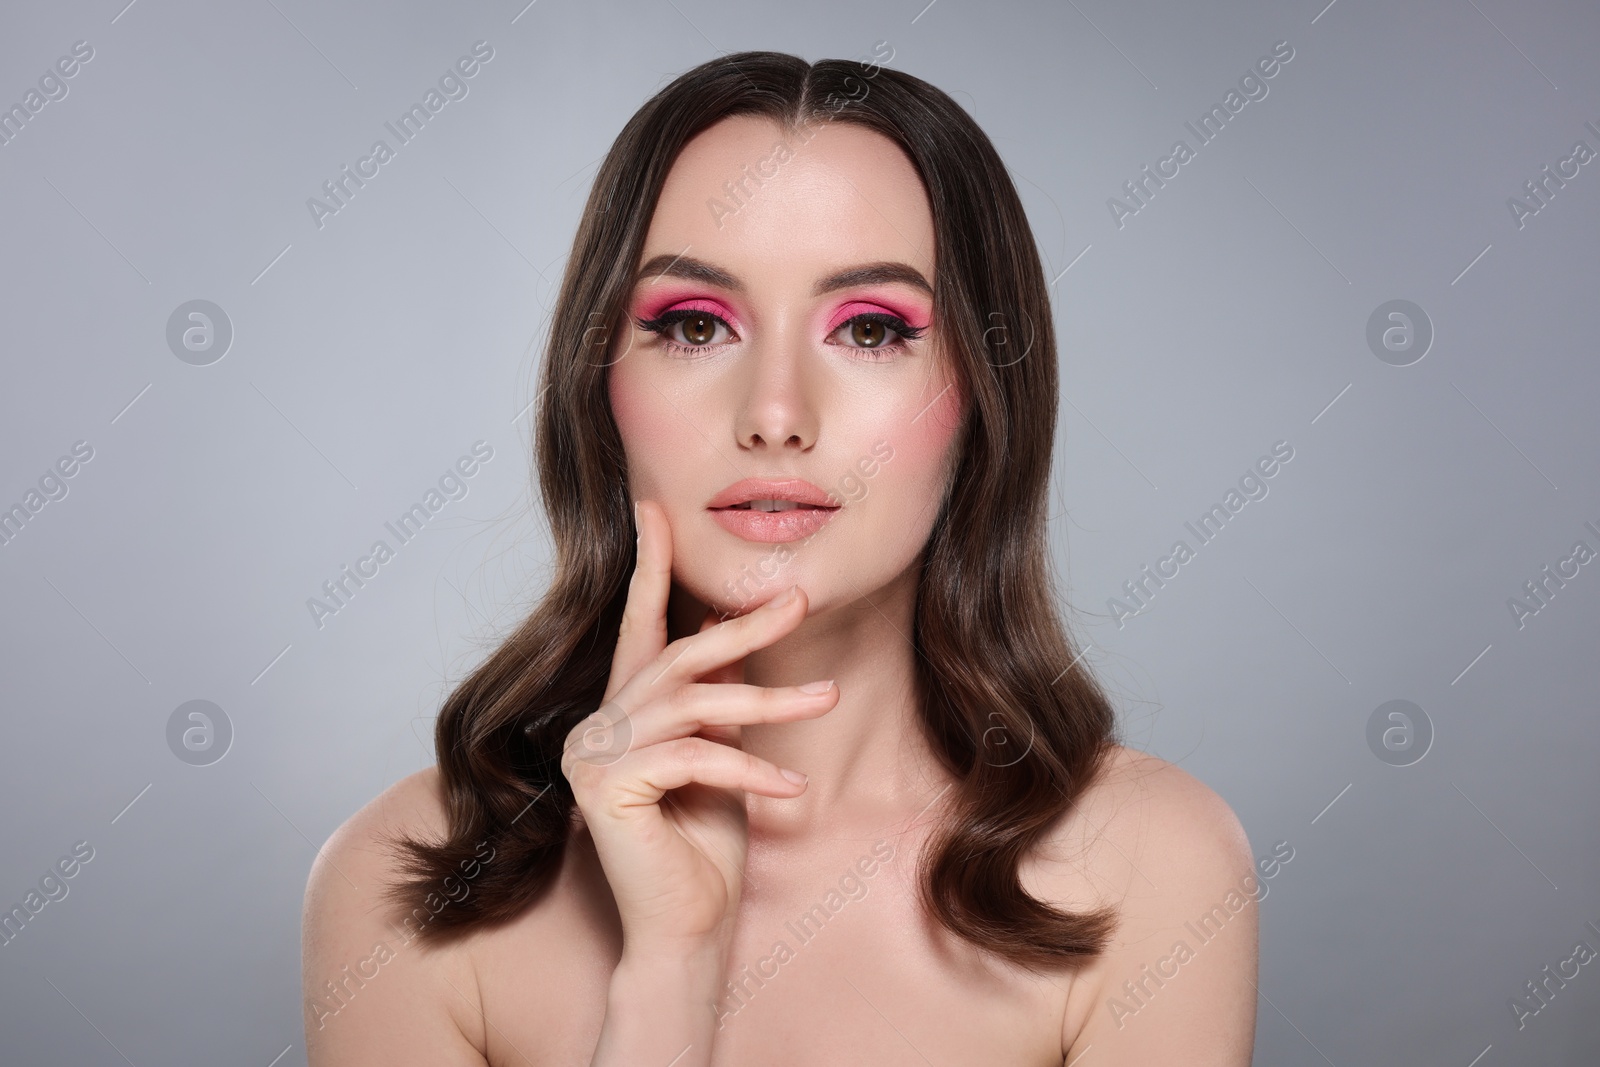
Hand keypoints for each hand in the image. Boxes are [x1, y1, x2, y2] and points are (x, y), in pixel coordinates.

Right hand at [560, 499, 838, 957]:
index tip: (655, 508)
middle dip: (743, 626)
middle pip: (677, 657)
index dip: (649, 567)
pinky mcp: (605, 789)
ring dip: (770, 701)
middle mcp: (595, 727)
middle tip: (799, 600)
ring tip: (829, 700)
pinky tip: (791, 788)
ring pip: (694, 704)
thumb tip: (732, 642)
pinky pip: (695, 758)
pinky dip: (750, 769)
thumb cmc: (707, 851)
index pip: (637, 628)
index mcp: (620, 714)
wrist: (687, 932)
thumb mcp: (720, 760)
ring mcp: (592, 756)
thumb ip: (715, 706)